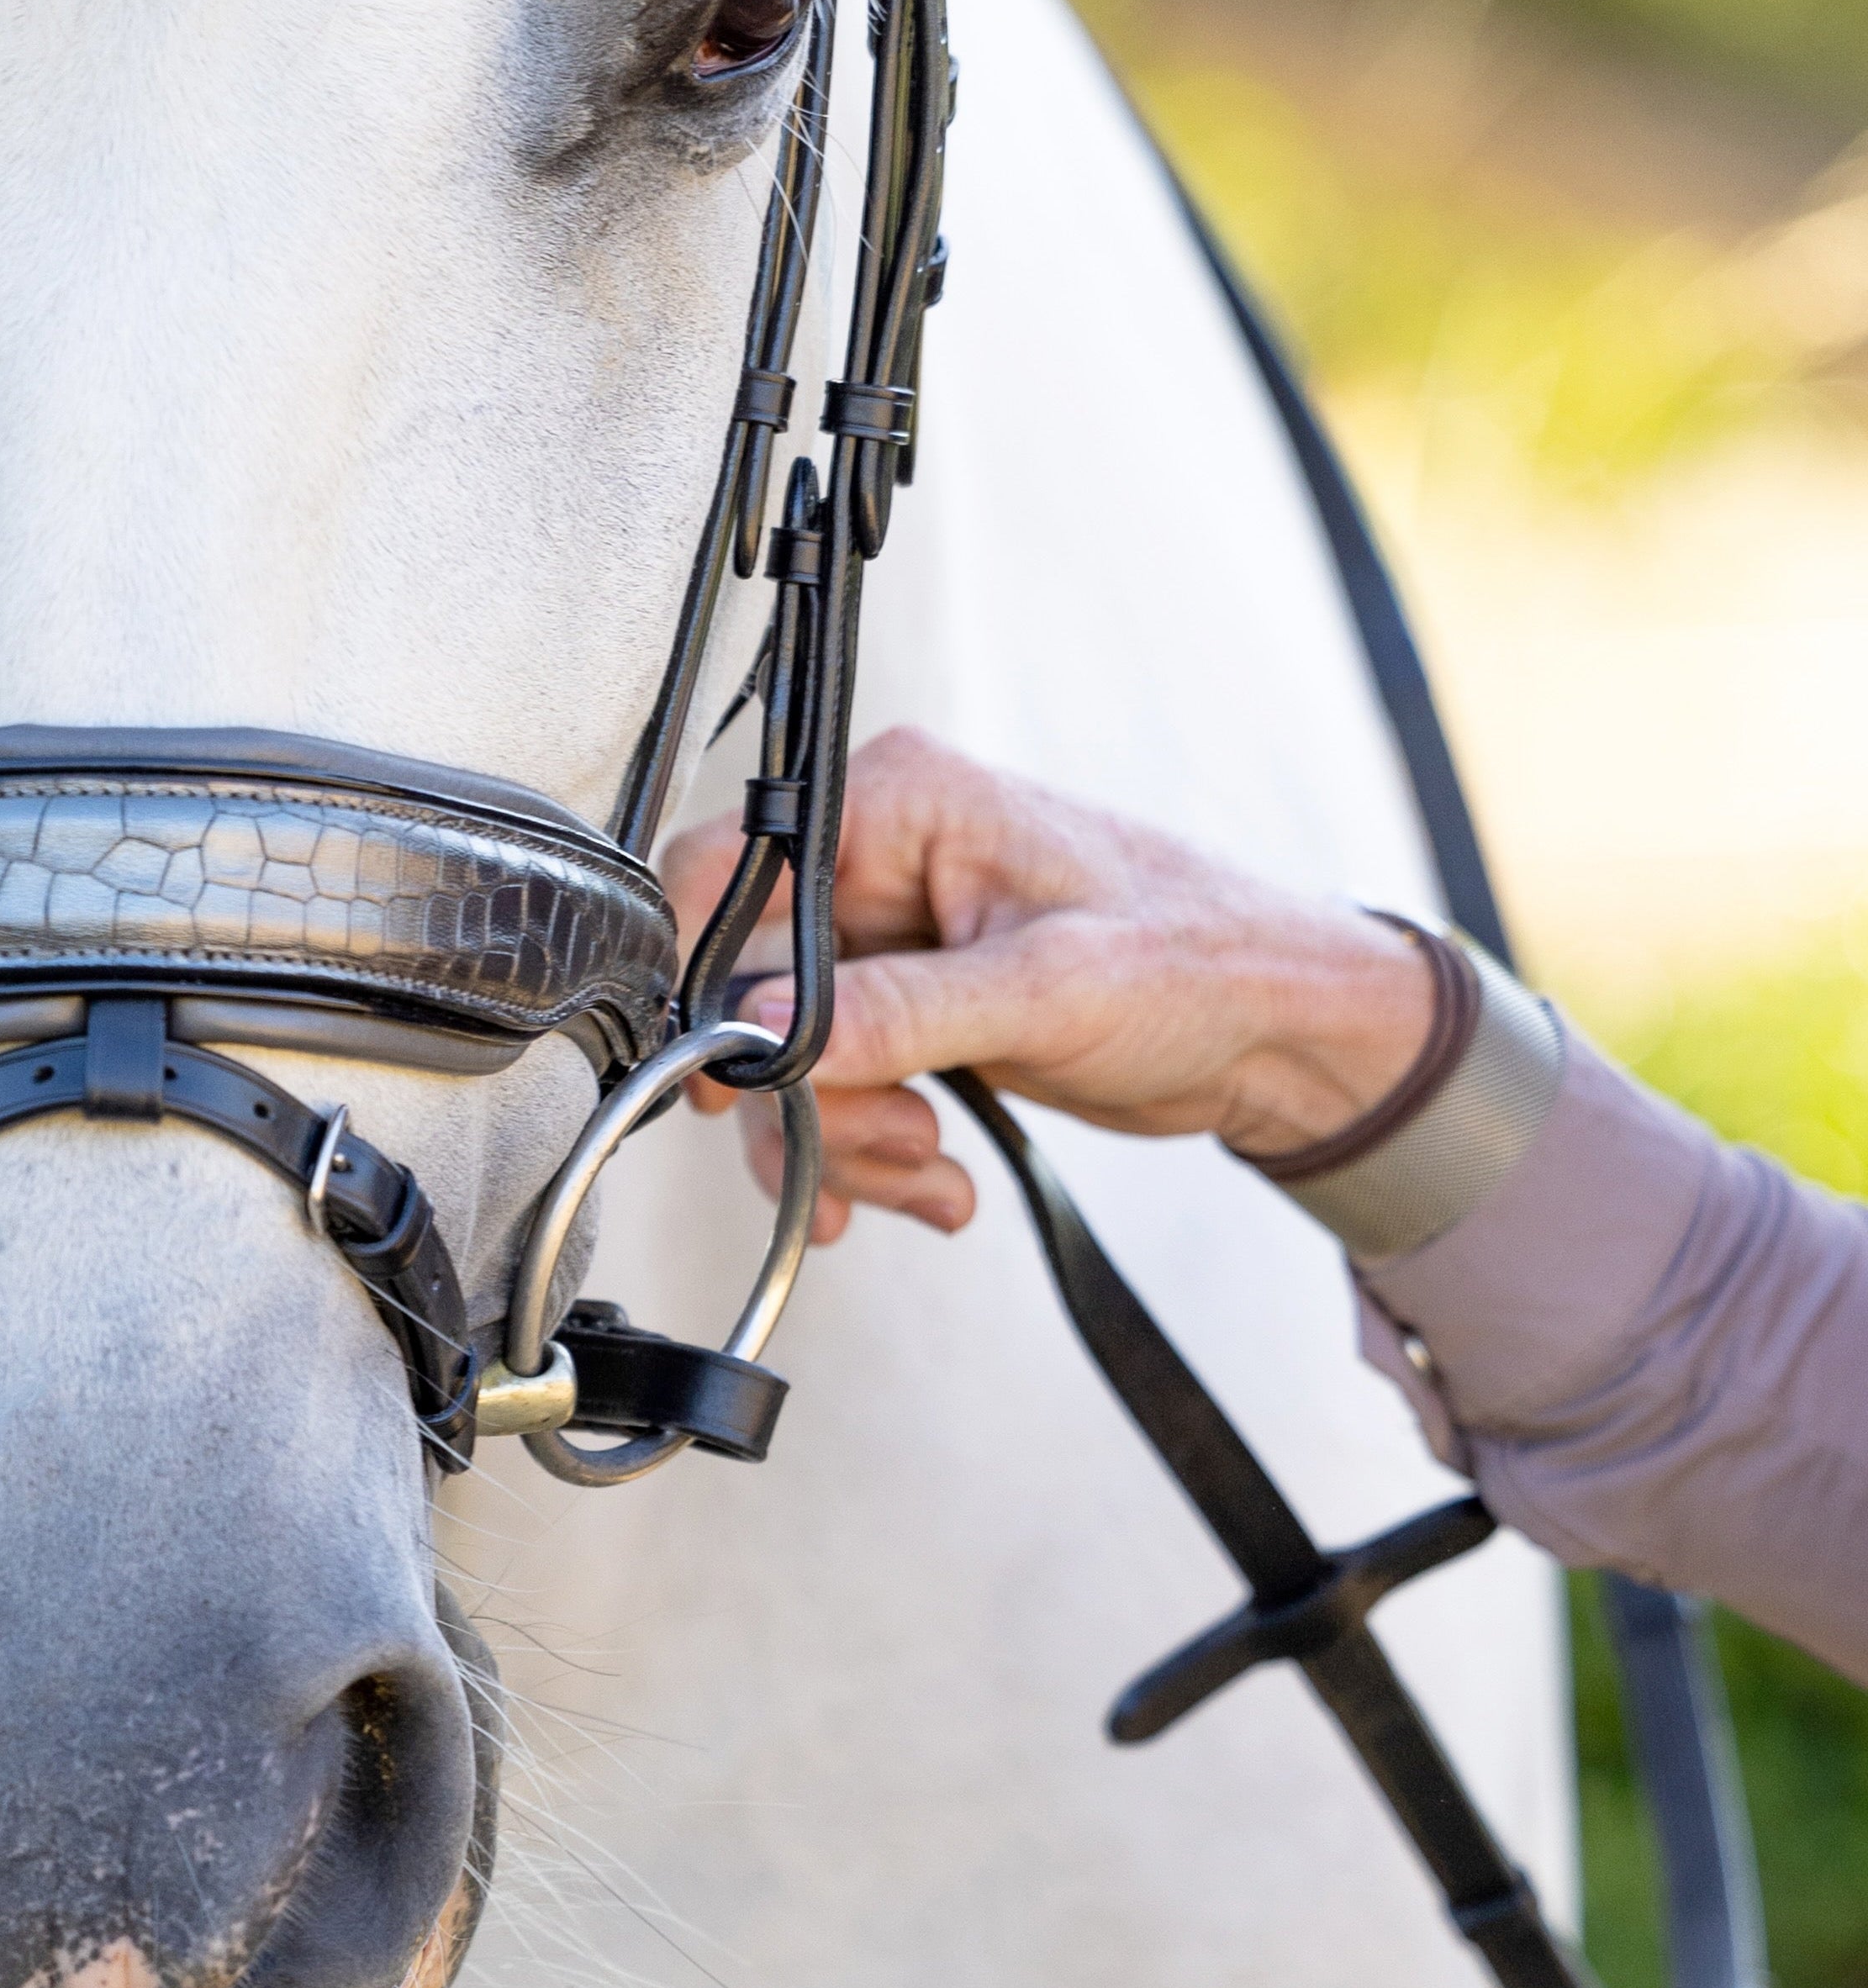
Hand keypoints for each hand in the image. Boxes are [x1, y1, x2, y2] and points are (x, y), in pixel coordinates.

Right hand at [660, 727, 1440, 1241]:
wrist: (1281, 1030)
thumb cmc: (1204, 959)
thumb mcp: (1050, 988)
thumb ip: (898, 1011)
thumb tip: (757, 1035)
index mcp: (900, 803)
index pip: (729, 873)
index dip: (705, 983)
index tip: (730, 1078)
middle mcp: (879, 862)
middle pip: (746, 992)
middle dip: (812, 1099)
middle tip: (894, 1148)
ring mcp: (889, 943)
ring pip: (785, 1060)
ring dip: (847, 1144)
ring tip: (931, 1178)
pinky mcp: (909, 1011)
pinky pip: (837, 1091)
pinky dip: (874, 1155)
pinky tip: (936, 1184)